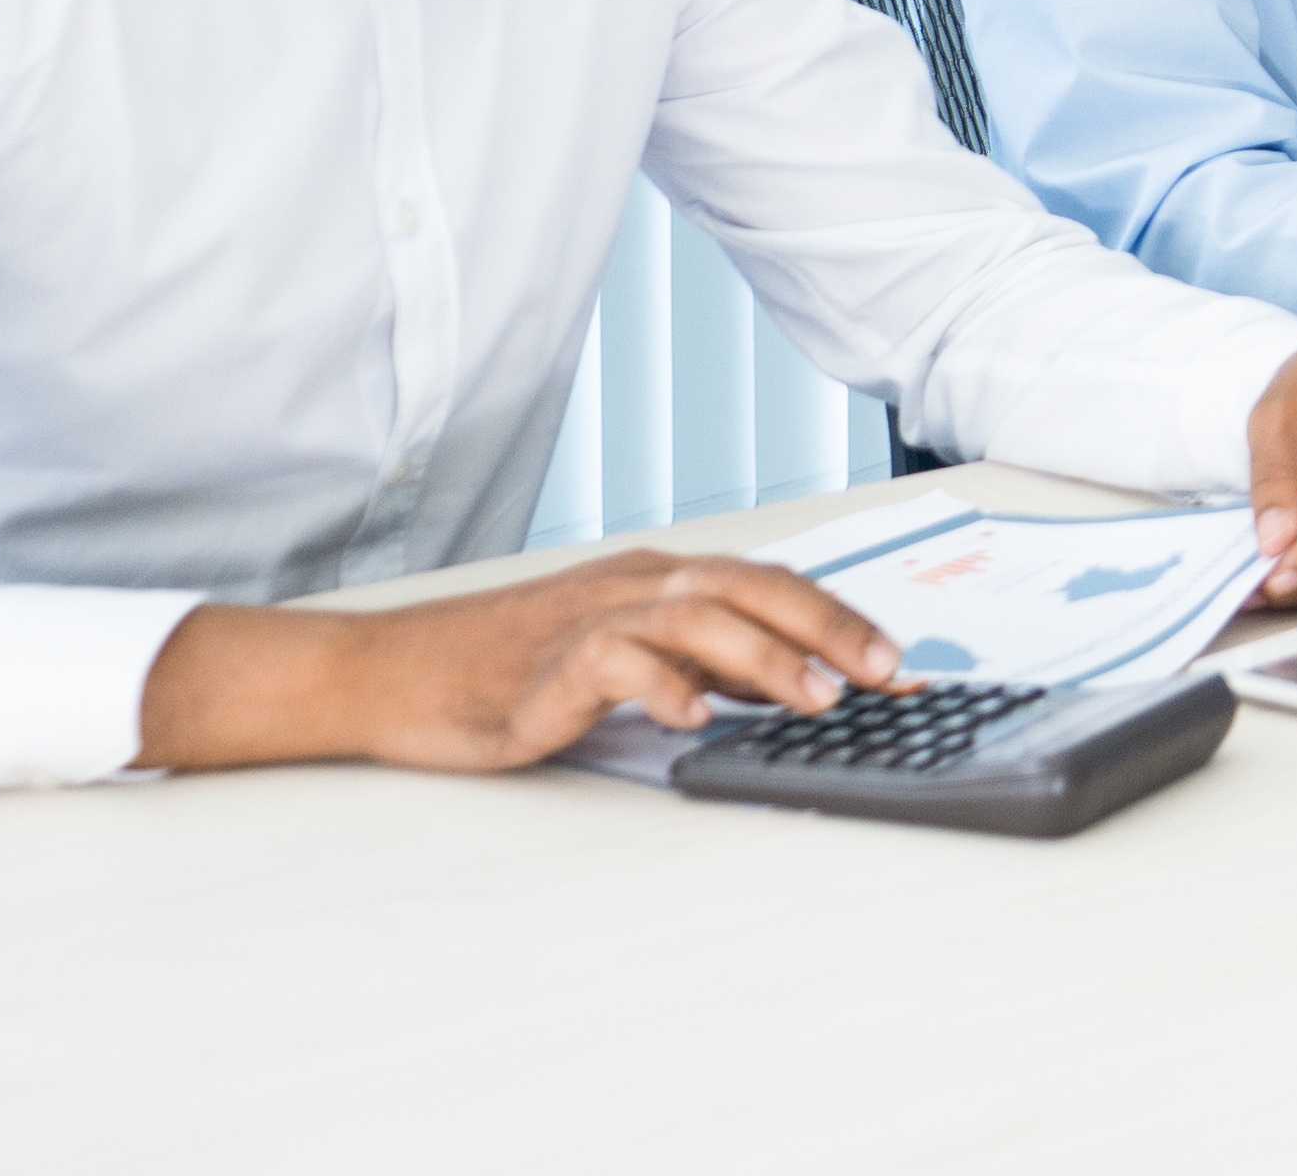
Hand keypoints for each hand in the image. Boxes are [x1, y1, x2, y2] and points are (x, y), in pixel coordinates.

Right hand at [135, 549, 910, 774]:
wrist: (394, 672)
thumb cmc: (508, 667)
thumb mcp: (624, 657)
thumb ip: (700, 662)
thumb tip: (792, 685)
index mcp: (659, 581)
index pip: (770, 585)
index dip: (842, 618)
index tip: (902, 662)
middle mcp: (634, 587)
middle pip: (751, 588)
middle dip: (830, 628)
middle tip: (888, 674)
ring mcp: (588, 621)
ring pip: (696, 617)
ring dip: (765, 658)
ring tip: (818, 699)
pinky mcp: (543, 667)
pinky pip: (613, 665)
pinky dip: (661, 686)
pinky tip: (695, 716)